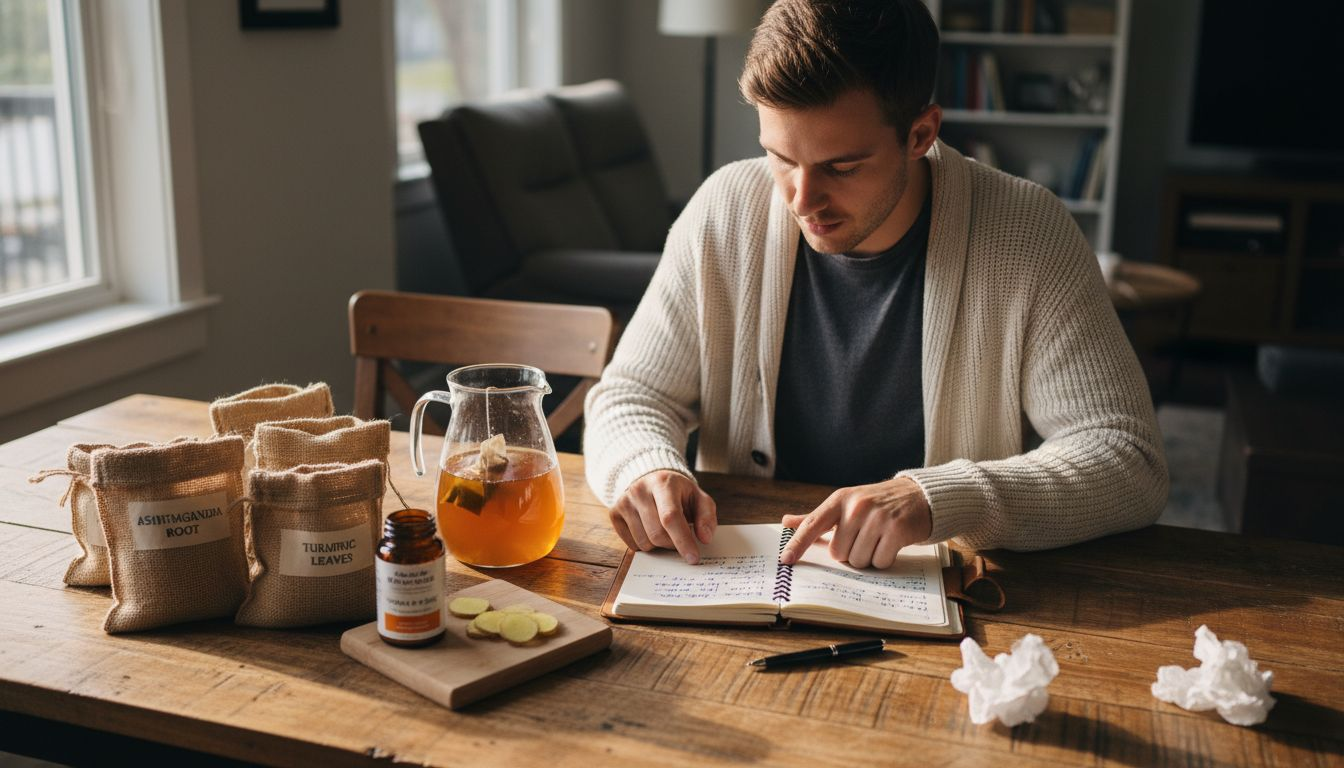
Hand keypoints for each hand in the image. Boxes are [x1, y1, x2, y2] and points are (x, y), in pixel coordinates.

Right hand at [609, 470, 716, 563]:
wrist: (650, 479)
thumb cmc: (678, 494)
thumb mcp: (698, 498)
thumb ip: (707, 516)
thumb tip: (704, 539)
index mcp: (663, 483)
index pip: (670, 517)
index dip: (683, 540)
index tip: (693, 558)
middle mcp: (639, 490)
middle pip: (657, 534)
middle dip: (672, 544)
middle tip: (680, 539)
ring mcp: (624, 502)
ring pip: (644, 542)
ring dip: (658, 545)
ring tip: (663, 530)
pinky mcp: (614, 513)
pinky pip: (632, 545)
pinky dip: (645, 544)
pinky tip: (649, 529)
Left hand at [778, 476, 931, 567]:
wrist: (917, 496)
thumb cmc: (876, 503)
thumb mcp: (845, 503)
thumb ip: (817, 517)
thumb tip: (786, 522)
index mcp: (840, 500)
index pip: (813, 524)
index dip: (798, 544)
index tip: (785, 560)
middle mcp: (857, 507)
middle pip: (838, 553)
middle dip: (849, 552)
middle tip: (863, 537)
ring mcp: (877, 518)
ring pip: (858, 560)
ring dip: (867, 557)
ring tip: (877, 538)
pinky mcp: (896, 530)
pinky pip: (879, 562)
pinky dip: (884, 558)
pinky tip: (890, 543)